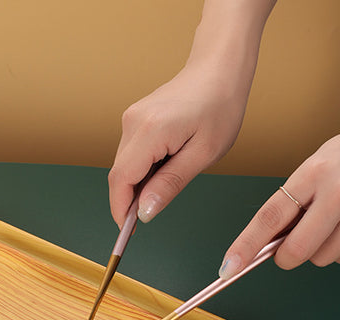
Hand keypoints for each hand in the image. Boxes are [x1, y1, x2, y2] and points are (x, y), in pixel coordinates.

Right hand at [108, 63, 248, 227]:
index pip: (121, 180)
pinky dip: (141, 170)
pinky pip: (130, 154)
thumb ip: (170, 184)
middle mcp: (133, 123)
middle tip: (148, 216)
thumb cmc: (220, 107)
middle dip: (129, 201)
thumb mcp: (203, 154)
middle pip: (119, 175)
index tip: (128, 231)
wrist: (219, 69)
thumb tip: (144, 212)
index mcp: (151, 131)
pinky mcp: (134, 120)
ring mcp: (131, 119)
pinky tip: (163, 168)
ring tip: (167, 183)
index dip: (120, 210)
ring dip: (137, 185)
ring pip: (124, 166)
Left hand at [219, 125, 339, 277]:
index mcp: (313, 173)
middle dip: (286, 256)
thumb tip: (266, 240)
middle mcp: (339, 193)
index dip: (245, 246)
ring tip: (331, 222)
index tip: (229, 267)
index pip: (269, 218)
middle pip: (295, 250)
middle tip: (288, 246)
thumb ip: (291, 199)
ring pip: (321, 258)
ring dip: (317, 250)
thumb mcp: (316, 167)